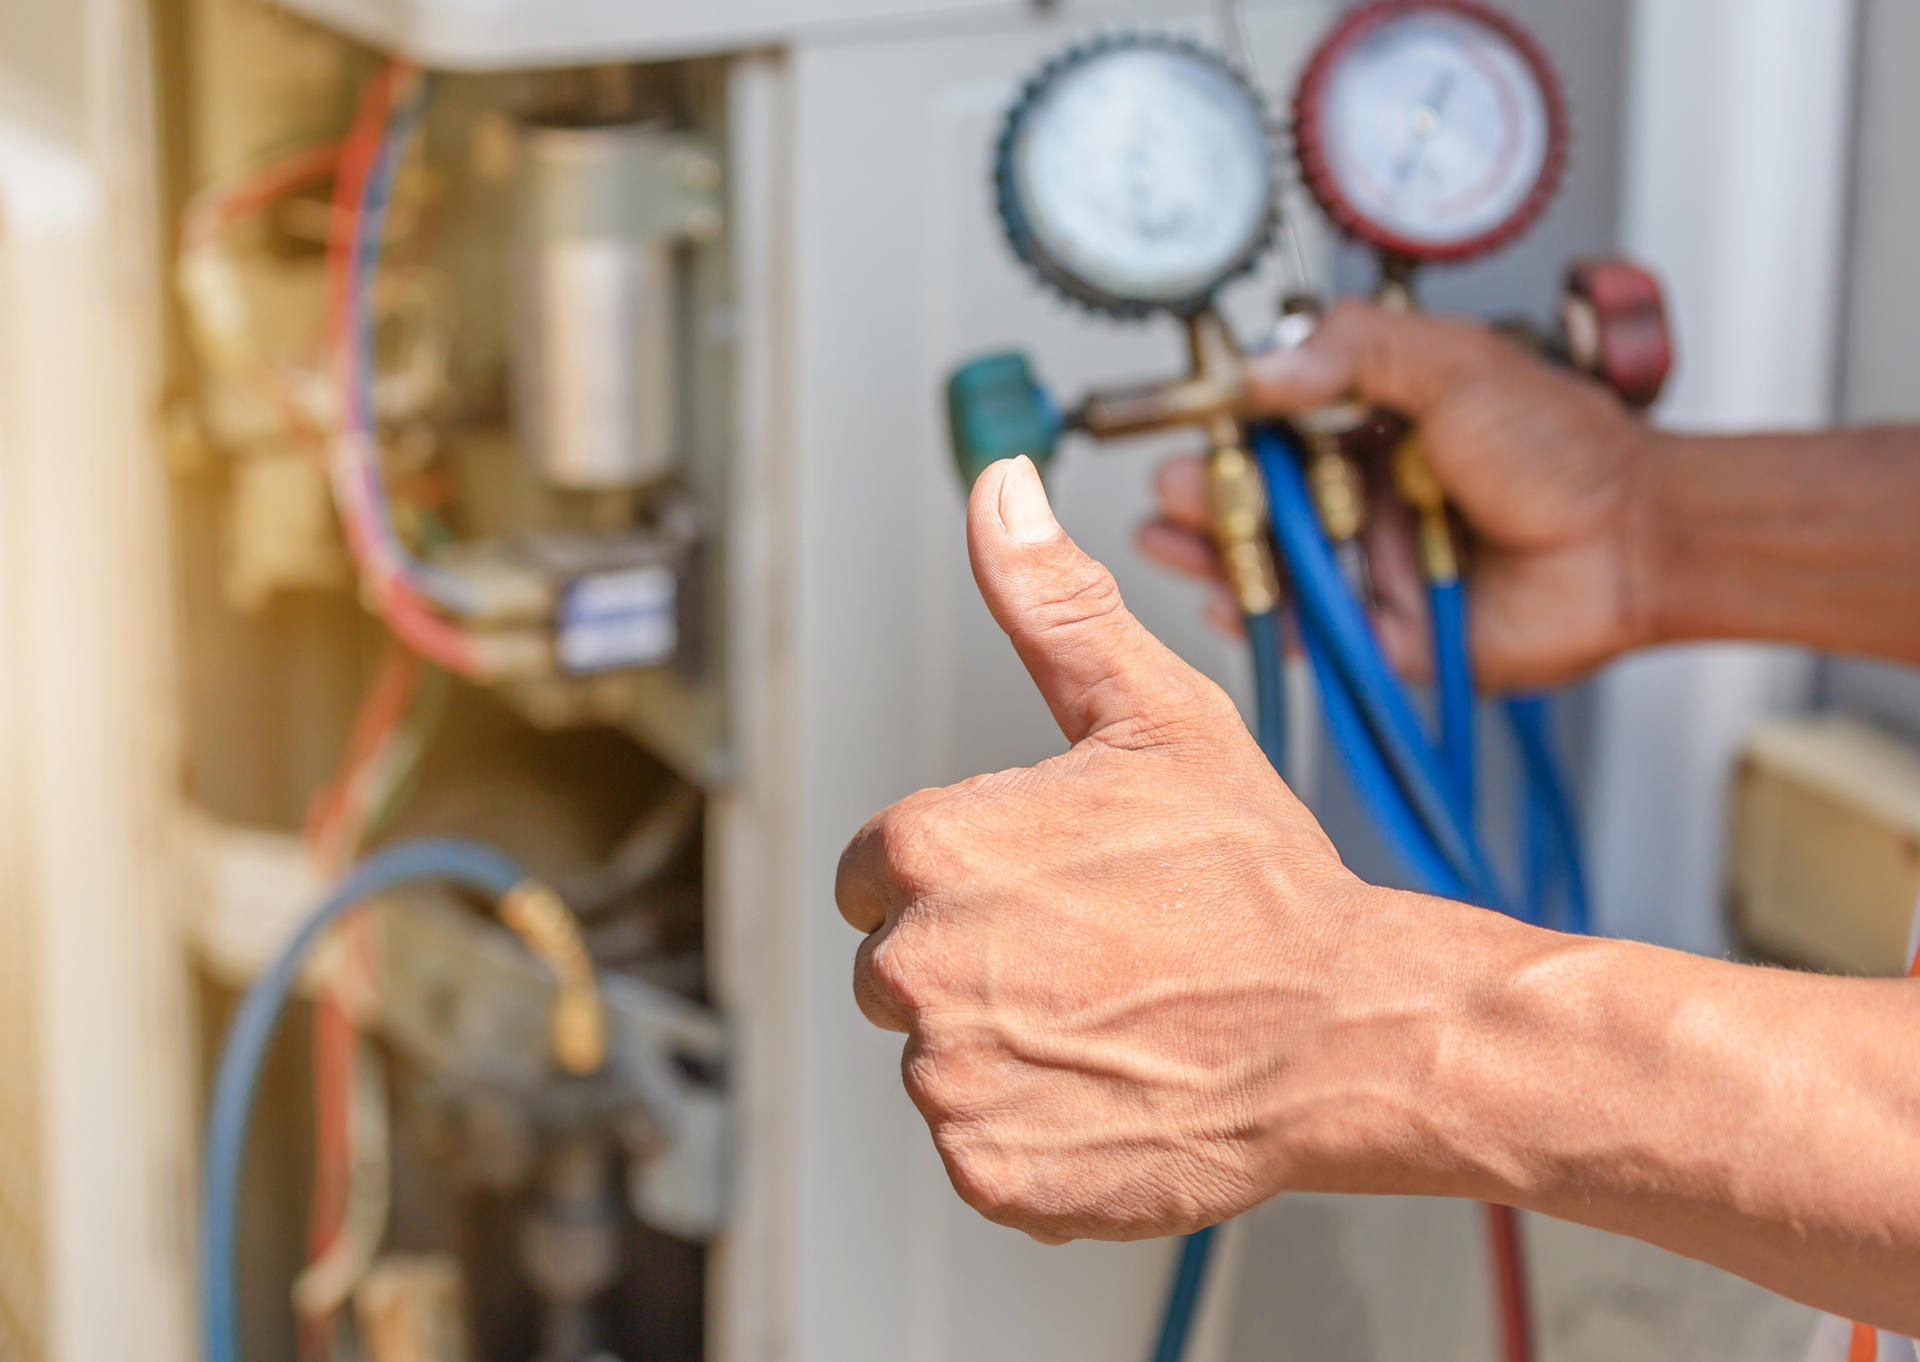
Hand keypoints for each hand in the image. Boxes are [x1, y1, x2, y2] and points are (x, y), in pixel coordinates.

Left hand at [836, 455, 1435, 1242]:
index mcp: (928, 850)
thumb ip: (1051, 605)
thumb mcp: (1154, 714)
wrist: (1346, 1032)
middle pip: (898, 966)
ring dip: (1009, 1045)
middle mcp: (917, 966)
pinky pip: (979, 1145)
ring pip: (941, 1057)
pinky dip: (1034, 1129)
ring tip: (1113, 1017)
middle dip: (976, 960)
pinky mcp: (991, 1169)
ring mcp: (952, 1079)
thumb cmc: (1257, 881)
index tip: (1043, 887)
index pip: (873, 873)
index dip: (961, 876)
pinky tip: (1112, 1085)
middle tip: (1094, 951)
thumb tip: (1000, 491)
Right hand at [1138, 301, 1658, 690]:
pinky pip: (1306, 631)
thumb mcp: (1453, 362)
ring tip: (1168, 535)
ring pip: (1274, 564)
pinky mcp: (1383, 633)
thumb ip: (1355, 351)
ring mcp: (1370, 565)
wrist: (1634, 539)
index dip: (1227, 427)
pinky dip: (1259, 620)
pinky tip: (1220, 596)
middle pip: (1261, 499)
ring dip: (1215, 552)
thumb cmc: (1563, 448)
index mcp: (1377, 425)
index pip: (1278, 424)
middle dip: (1204, 494)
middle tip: (1168, 486)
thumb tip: (1261, 367)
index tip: (1186, 422)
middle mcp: (1365, 496)